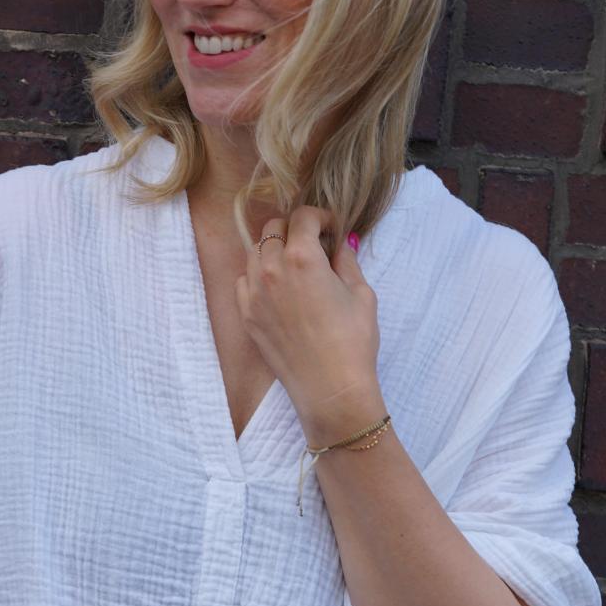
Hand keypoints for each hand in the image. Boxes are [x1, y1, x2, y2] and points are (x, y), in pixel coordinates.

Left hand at [234, 206, 382, 437]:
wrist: (330, 388)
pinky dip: (258, 275)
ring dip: (274, 249)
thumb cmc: (353, 341)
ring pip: (255, 252)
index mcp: (302, 258)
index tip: (331, 228)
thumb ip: (347, 261)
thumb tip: (341, 243)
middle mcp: (271, 269)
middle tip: (313, 243)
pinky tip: (277, 288)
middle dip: (294, 228)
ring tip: (294, 264)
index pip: (302, 217)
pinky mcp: (246, 314)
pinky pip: (244, 280)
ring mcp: (253, 292)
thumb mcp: (361, 294)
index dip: (320, 216)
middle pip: (273, 228)